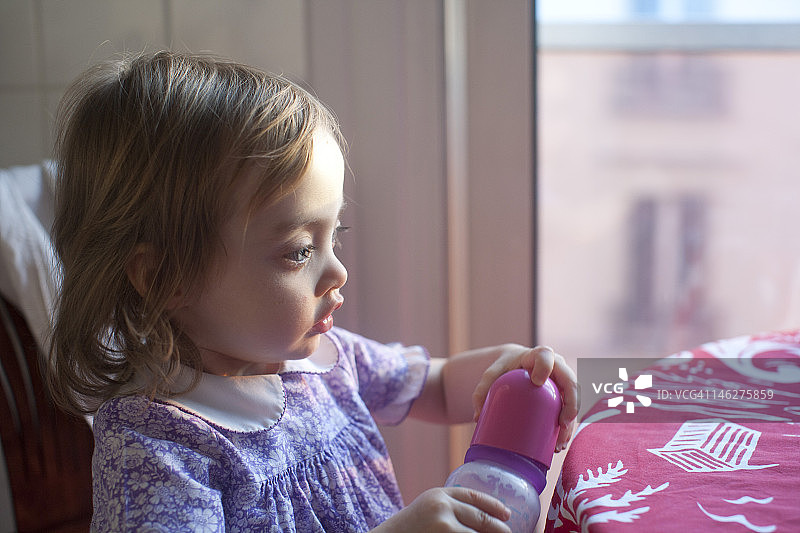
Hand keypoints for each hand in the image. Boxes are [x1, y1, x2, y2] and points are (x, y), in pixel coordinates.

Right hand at [373, 487, 511, 532]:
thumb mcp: (427, 508)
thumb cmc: (408, 528)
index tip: (507, 514)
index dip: (494, 505)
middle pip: (481, 518)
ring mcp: (444, 528)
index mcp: (439, 494)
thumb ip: (449, 507)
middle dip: (498, 529)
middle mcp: (443, 508)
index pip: (474, 497)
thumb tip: (483, 518)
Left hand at [471, 345, 578, 451]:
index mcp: (538, 355)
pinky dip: (567, 428)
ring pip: (573, 400)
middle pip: (569, 381)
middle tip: (560, 423)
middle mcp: (556, 366)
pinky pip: (570, 410)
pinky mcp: (563, 396)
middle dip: (570, 403)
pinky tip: (560, 444)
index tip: (537, 382)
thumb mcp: (492, 374)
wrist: (514, 368)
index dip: (545, 366)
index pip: (545, 356)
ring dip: (570, 423)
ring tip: (559, 443)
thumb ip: (481, 391)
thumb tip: (477, 418)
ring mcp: (562, 381)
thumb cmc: (504, 369)